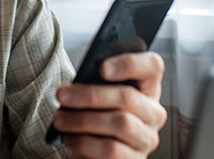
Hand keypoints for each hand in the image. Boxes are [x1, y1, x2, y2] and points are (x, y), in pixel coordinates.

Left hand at [53, 52, 167, 157]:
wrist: (97, 150)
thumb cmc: (97, 114)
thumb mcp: (99, 95)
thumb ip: (96, 84)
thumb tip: (76, 86)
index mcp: (147, 87)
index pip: (153, 66)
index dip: (130, 63)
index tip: (102, 68)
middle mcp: (153, 112)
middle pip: (128, 97)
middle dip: (90, 95)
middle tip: (61, 95)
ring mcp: (147, 138)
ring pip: (121, 123)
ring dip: (83, 120)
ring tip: (60, 120)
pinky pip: (112, 149)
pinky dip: (85, 142)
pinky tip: (70, 138)